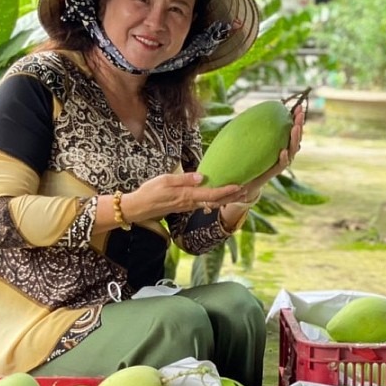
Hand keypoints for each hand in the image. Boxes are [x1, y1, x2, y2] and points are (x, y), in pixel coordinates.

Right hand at [122, 172, 242, 221]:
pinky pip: (204, 204)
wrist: (138, 208)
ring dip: (225, 199)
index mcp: (187, 196)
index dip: (226, 191)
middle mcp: (190, 203)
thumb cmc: (149, 192)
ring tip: (238, 193)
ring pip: (211, 204)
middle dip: (232, 196)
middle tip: (247, 190)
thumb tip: (201, 177)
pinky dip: (215, 200)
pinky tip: (219, 197)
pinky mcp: (184, 206)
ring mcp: (187, 206)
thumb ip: (184, 179)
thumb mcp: (165, 180)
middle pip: (216, 201)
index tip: (239, 186)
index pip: (211, 194)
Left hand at [239, 101, 306, 201]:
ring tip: (295, 128)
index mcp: (280, 142)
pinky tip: (283, 151)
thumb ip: (252, 130)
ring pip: (293, 150)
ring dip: (295, 139)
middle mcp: (284, 151)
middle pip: (296, 137)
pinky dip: (284, 158)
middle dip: (299, 125)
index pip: (290, 128)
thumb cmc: (248, 159)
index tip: (298, 107)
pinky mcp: (275, 171)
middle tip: (300, 114)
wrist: (244, 182)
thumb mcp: (250, 143)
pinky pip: (282, 165)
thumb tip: (249, 112)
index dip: (296, 118)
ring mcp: (281, 162)